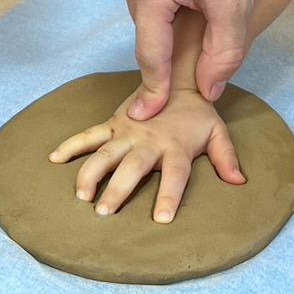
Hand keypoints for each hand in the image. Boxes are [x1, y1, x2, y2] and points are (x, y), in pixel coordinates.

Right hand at [49, 87, 245, 222]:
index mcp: (176, 147)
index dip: (169, 196)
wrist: (179, 75)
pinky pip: (89, 134)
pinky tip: (54, 158)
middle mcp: (149, 141)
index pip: (175, 176)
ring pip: (105, 152)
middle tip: (103, 212)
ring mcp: (128, 130)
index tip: (160, 219)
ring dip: (91, 172)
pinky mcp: (114, 122)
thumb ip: (226, 158)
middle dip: (118, 188)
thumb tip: (239, 182)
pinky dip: (71, 144)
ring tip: (81, 195)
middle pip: (132, 167)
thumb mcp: (217, 132)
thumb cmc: (198, 113)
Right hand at [110, 0, 274, 119]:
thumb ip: (221, 54)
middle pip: (148, 27)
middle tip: (203, 52)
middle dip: (172, 43)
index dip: (153, 89)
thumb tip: (208, 90)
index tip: (145, 118)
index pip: (150, 54)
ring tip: (208, 4)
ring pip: (148, 4)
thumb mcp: (236, 3)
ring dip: (171, 15)